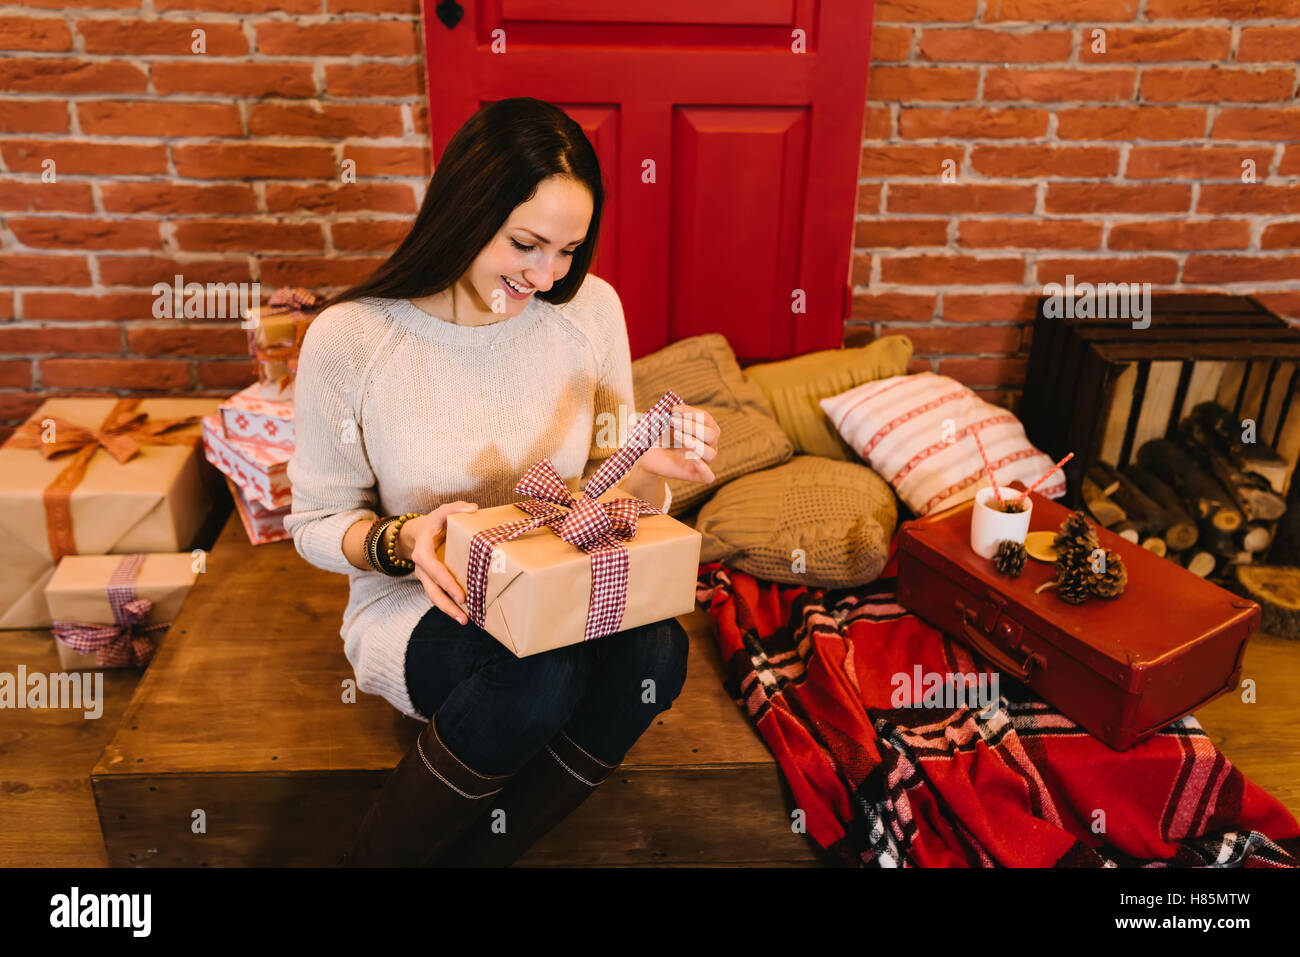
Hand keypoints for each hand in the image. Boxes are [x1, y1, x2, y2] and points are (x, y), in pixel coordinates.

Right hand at [398, 501, 478, 624]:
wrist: (420, 533)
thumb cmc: (435, 522)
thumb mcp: (443, 511)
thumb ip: (456, 508)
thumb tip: (473, 509)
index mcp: (423, 553)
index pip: (433, 570)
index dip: (446, 583)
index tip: (461, 596)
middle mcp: (422, 569)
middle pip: (432, 591)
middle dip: (447, 605)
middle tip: (463, 617)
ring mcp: (427, 578)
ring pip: (435, 597)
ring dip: (449, 610)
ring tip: (465, 621)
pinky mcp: (434, 582)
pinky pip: (441, 595)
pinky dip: (451, 605)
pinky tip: (466, 614)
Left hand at [634, 403, 719, 485]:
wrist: (647, 455)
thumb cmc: (656, 435)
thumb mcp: (657, 423)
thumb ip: (661, 414)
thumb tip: (665, 411)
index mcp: (702, 428)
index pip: (706, 419)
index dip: (692, 413)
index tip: (674, 410)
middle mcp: (707, 444)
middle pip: (712, 434)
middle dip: (692, 426)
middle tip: (672, 422)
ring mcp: (702, 460)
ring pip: (711, 454)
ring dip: (696, 444)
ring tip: (678, 436)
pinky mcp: (696, 475)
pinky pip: (708, 476)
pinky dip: (704, 469)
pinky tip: (693, 459)